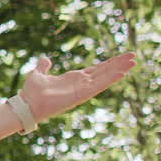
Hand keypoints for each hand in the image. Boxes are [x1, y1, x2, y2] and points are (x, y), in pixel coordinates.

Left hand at [19, 52, 136, 121]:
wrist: (26, 104)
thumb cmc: (31, 92)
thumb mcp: (38, 74)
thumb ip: (43, 66)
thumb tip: (46, 59)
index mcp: (73, 78)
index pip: (96, 69)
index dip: (108, 63)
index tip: (121, 57)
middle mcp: (81, 84)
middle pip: (104, 71)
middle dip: (118, 64)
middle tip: (134, 56)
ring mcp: (82, 89)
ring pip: (105, 77)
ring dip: (119, 69)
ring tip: (133, 62)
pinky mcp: (81, 95)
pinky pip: (98, 86)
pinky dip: (110, 79)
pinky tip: (122, 73)